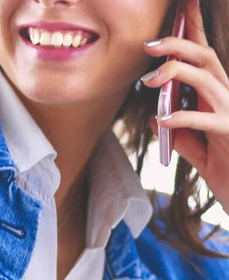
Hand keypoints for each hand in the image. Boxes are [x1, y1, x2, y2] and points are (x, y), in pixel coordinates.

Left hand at [141, 0, 228, 210]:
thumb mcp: (199, 153)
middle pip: (205, 57)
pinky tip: (162, 120)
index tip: (183, 5)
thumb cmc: (228, 173)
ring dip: (176, 73)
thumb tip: (157, 120)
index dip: (193, 29)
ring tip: (148, 80)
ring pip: (207, 78)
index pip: (204, 57)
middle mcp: (227, 98)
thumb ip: (180, 135)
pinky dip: (182, 117)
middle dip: (177, 44)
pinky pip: (205, 120)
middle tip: (147, 45)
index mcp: (218, 97)